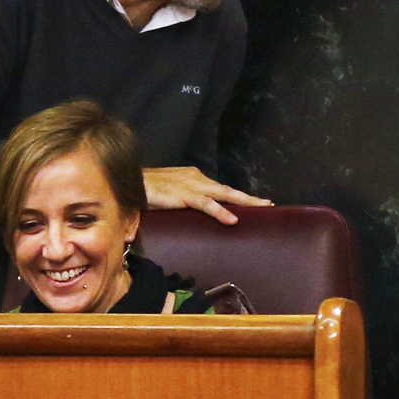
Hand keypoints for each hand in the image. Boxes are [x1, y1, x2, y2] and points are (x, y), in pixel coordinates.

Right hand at [143, 166, 272, 224]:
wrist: (131, 183)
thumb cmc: (146, 190)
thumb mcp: (169, 195)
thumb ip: (182, 202)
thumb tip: (191, 213)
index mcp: (193, 178)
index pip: (219, 189)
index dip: (235, 197)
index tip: (252, 203)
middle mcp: (196, 178)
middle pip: (227, 190)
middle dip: (248, 198)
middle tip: (268, 203)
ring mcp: (191, 186)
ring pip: (223, 194)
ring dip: (243, 202)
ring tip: (261, 207)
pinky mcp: (184, 195)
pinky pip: (206, 205)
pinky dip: (221, 212)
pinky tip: (233, 220)